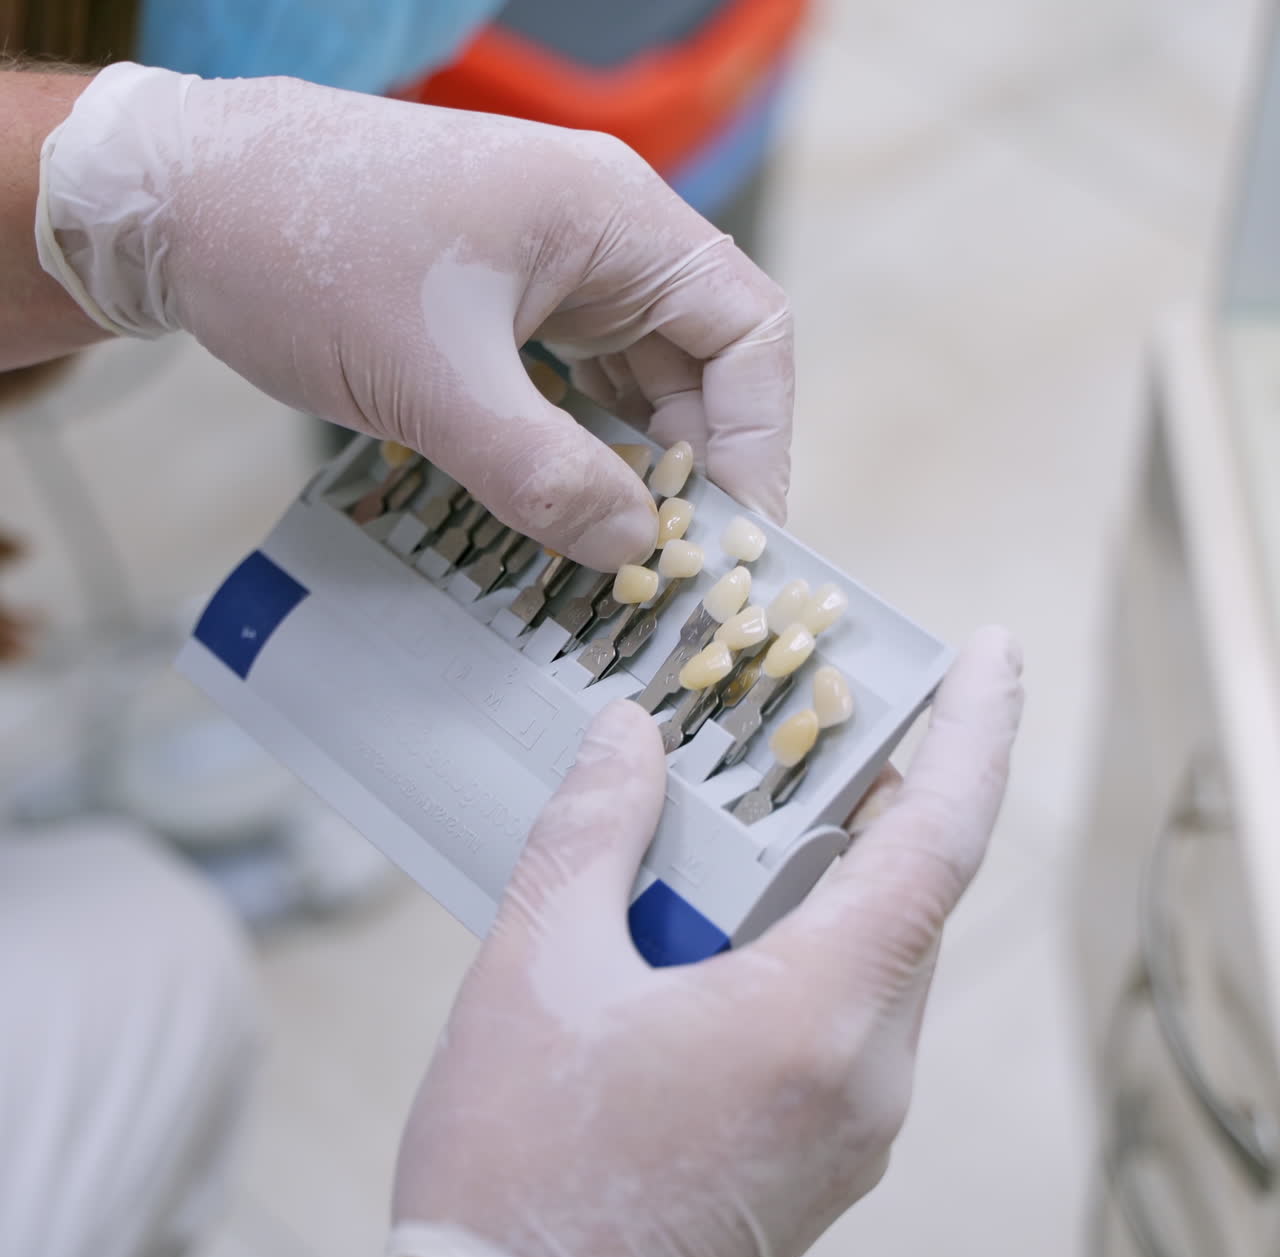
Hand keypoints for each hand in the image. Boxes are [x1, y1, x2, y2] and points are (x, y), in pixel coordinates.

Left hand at [36, 64, 792, 568]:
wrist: (176, 203)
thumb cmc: (303, 254)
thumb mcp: (435, 383)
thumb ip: (545, 475)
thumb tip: (633, 551)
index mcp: (614, 218)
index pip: (747, 332)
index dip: (756, 442)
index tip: (736, 539)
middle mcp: (601, 236)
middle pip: (701, 364)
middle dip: (696, 469)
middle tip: (680, 568)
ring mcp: (553, 268)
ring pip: (638, 381)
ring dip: (639, 467)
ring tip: (632, 555)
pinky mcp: (506, 304)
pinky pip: (578, 386)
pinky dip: (585, 449)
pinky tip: (574, 507)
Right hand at [386, 627, 1023, 1256]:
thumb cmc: (520, 1171)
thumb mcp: (536, 971)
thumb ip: (590, 834)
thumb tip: (629, 740)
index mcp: (814, 1019)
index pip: (934, 843)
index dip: (974, 732)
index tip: (989, 654)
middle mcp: (865, 1075)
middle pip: (904, 892)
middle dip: (862, 798)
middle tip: (804, 722)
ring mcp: (853, 1123)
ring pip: (873, 951)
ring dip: (823, 872)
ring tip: (739, 815)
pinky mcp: (824, 1149)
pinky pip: (844, 1010)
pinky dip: (805, 940)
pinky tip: (719, 918)